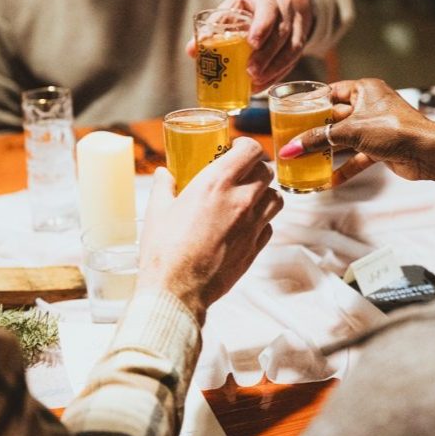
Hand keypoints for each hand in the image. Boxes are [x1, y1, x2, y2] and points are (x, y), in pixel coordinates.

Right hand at [137, 137, 282, 323]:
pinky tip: (245, 223)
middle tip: (242, 171)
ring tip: (249, 196)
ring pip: (276, 198)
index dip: (246, 145)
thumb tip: (164, 174)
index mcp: (216, 183)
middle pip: (267, 171)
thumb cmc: (164, 250)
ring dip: (265, 192)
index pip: (251, 150)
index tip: (236, 147)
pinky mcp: (255, 248)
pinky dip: (262, 220)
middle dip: (256, 167)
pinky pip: (270, 225)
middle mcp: (240, 200)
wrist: (177, 290)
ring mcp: (252, 225)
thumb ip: (164, 186)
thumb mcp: (157, 211)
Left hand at [185, 0, 313, 91]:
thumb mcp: (229, 9)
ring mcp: (296, 23)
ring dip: (274, 68)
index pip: (268, 8)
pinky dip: (278, 74)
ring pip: (292, 47)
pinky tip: (263, 85)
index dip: (262, 26)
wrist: (273, 3)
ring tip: (256, 83)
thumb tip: (192, 51)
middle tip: (251, 73)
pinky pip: (294, 59)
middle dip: (266, 55)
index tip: (252, 44)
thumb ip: (212, 28)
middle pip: (281, 32)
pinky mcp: (300, 40)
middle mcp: (285, 7)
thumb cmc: (245, 8)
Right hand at [277, 78, 434, 185]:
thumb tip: (291, 148)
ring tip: (304, 160)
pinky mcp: (380, 147)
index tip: (292, 112)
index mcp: (364, 89)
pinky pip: (356, 156)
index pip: (331, 92)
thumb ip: (319, 139)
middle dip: (316, 130)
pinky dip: (344, 167)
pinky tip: (328, 180)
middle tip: (293, 139)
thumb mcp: (351, 131)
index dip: (311, 103)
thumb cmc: (395, 130)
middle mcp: (369, 105)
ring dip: (328, 151)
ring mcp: (375, 127)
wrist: (427, 152)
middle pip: (335, 117)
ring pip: (344, 138)